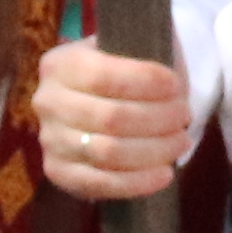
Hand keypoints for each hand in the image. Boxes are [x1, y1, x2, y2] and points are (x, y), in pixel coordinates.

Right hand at [34, 40, 196, 203]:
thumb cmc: (124, 74)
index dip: (145, 82)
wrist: (98, 101)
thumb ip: (145, 55)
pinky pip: (99, 184)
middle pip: (110, 118)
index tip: (176, 86)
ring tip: (180, 142)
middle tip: (184, 116)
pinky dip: (138, 182)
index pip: (103, 76)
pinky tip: (165, 174)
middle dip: (158, 118)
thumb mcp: (130, 48)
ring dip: (154, 150)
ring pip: (108, 152)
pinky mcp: (57, 171)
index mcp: (61, 64)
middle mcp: (47, 101)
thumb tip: (170, 80)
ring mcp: (49, 139)